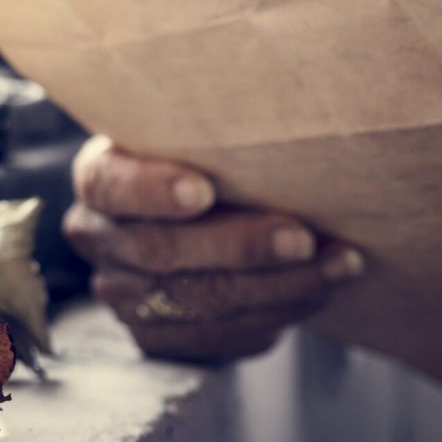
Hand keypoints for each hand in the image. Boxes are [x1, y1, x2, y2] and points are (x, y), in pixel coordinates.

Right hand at [64, 137, 363, 363]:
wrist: (202, 212)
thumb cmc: (208, 154)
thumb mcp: (198, 128)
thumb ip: (218, 125)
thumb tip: (288, 105)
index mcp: (101, 177)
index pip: (112, 186)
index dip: (154, 190)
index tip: (203, 189)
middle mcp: (101, 238)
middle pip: (162, 251)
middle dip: (241, 247)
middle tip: (303, 238)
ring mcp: (125, 295)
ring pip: (200, 301)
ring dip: (280, 285)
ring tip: (339, 263)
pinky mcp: (159, 335)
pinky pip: (220, 336)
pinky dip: (279, 313)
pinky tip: (322, 289)